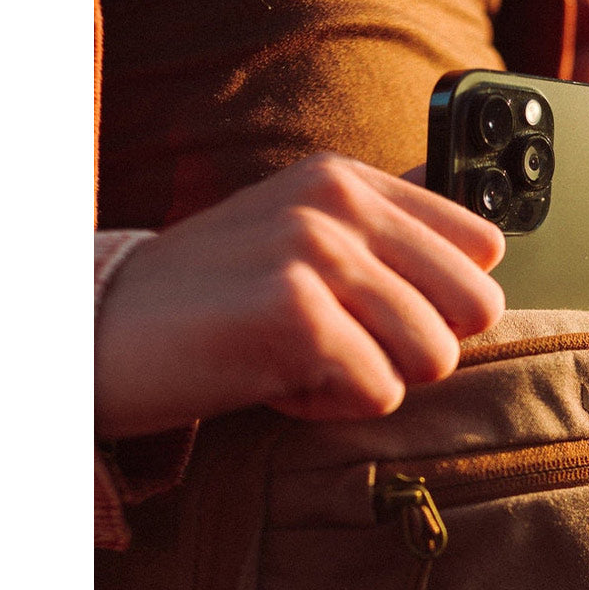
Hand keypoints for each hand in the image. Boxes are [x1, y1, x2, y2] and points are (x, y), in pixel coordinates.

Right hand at [95, 153, 505, 439]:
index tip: (384, 311)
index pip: (483, 247)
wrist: (102, 334)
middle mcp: (338, 204)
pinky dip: (332, 409)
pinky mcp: (295, 312)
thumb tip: (486, 246)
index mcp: (348, 181)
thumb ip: (388, 234)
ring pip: (435, 356)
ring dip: (373, 380)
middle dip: (422, 348)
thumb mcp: (302, 240)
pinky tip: (278, 381)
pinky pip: (380, 393)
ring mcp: (315, 252)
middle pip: (475, 309)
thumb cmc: (216, 299)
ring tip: (305, 360)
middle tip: (351, 345)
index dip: (446, 302)